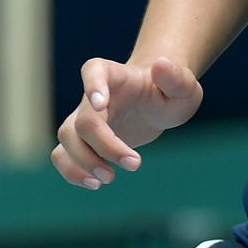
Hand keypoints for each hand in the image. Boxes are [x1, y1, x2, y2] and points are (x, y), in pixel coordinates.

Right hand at [51, 57, 201, 189]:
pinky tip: (95, 183)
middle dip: (104, 146)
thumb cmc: (171, 92)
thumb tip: (161, 64)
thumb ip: (175, 77)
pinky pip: (62, 156)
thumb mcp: (184, 85)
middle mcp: (92, 97)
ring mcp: (84, 119)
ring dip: (82, 163)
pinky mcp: (83, 141)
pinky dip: (72, 172)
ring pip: (66, 140)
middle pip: (83, 120)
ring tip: (109, 179)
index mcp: (114, 74)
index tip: (101, 105)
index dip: (92, 87)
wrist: (158, 104)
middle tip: (134, 164)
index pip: (93, 70)